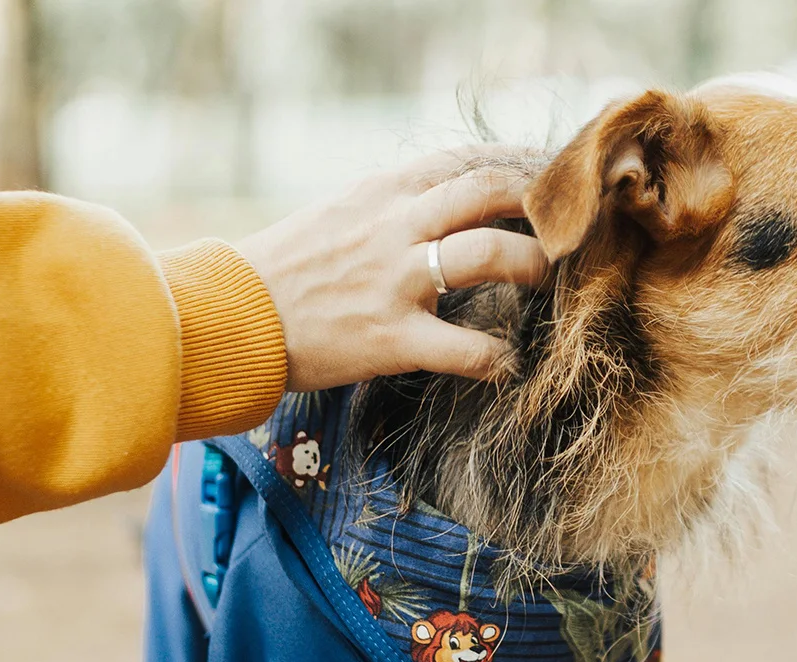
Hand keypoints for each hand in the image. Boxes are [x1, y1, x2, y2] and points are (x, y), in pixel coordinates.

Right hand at [235, 151, 548, 390]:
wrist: (233, 317)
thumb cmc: (284, 272)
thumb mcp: (339, 215)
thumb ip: (391, 207)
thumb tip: (438, 207)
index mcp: (383, 192)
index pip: (467, 161)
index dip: (518, 168)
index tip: (548, 183)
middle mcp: (396, 226)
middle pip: (490, 192)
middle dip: (539, 207)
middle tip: (563, 230)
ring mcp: (397, 281)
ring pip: (488, 255)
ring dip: (531, 265)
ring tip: (545, 280)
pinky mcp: (392, 339)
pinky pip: (466, 349)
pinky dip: (497, 358)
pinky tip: (507, 365)